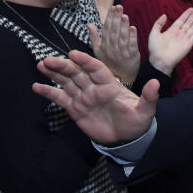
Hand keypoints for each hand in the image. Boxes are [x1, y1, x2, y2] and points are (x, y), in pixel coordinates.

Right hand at [33, 50, 159, 144]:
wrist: (127, 138)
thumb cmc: (137, 121)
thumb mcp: (146, 110)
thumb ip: (149, 97)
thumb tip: (156, 83)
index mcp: (110, 85)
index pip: (97, 69)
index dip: (86, 61)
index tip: (74, 54)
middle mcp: (94, 88)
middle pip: (78, 73)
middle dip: (64, 66)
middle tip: (49, 59)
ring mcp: (84, 97)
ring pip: (67, 82)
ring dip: (54, 73)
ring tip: (41, 64)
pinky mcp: (75, 109)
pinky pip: (60, 98)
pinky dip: (49, 92)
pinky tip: (36, 86)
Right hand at [89, 5, 139, 83]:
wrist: (120, 79)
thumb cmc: (109, 63)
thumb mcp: (98, 51)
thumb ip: (94, 37)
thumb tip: (89, 24)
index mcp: (103, 46)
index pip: (106, 29)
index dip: (109, 18)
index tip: (112, 8)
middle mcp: (112, 49)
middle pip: (114, 31)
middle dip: (116, 18)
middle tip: (119, 7)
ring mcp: (122, 53)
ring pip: (122, 37)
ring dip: (123, 25)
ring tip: (125, 15)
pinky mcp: (132, 56)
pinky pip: (132, 45)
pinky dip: (132, 36)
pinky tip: (133, 28)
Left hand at [147, 8, 192, 75]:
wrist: (160, 60)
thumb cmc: (155, 48)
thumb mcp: (154, 33)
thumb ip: (158, 23)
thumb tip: (164, 15)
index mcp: (172, 31)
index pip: (181, 20)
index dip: (186, 14)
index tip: (191, 9)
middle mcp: (179, 34)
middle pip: (188, 23)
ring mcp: (184, 39)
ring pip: (192, 28)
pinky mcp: (188, 45)